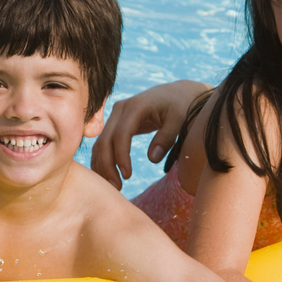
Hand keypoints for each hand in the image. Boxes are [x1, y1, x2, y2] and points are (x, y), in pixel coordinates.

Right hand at [90, 80, 209, 187]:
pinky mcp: (115, 123)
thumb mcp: (179, 120)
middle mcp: (121, 108)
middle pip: (105, 140)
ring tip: (114, 186)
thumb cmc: (181, 107)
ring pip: (100, 143)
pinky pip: (104, 143)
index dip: (121, 157)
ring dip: (103, 166)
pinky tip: (108, 176)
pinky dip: (103, 160)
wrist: (177, 94)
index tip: (128, 176)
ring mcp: (115, 115)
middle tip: (117, 187)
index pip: (121, 134)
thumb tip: (152, 159)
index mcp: (136, 106)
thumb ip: (166, 138)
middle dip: (108, 166)